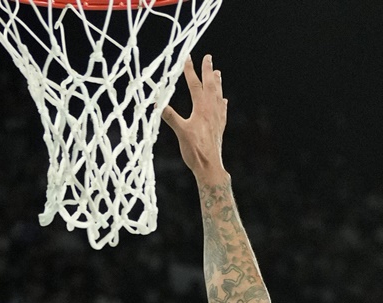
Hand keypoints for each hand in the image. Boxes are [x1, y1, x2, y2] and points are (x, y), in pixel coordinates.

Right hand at [162, 54, 227, 183]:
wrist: (210, 166)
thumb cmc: (195, 150)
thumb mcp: (180, 133)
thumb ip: (171, 117)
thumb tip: (158, 105)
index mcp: (202, 109)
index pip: (195, 85)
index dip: (190, 71)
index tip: (188, 58)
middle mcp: (212, 110)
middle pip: (210, 85)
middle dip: (208, 70)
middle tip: (208, 57)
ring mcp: (217, 118)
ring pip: (218, 95)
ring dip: (217, 83)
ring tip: (218, 73)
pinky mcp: (220, 127)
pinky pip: (223, 110)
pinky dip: (222, 102)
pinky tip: (224, 101)